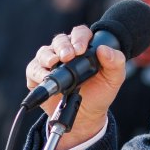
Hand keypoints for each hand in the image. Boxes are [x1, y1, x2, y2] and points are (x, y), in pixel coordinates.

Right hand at [25, 27, 125, 149]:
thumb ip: (116, 62)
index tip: (81, 49)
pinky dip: (37, 72)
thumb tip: (104, 49)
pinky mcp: (38, 76)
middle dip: (63, 46)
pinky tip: (45, 76)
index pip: (79, 33)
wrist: (87, 116)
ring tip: (54, 62)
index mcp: (84, 48)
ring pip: (44, 52)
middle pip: (60, 40)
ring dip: (48, 56)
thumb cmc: (100, 93)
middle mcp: (65, 52)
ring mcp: (50, 63)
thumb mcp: (114, 78)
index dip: (79, 37)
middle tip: (68, 56)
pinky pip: (33, 69)